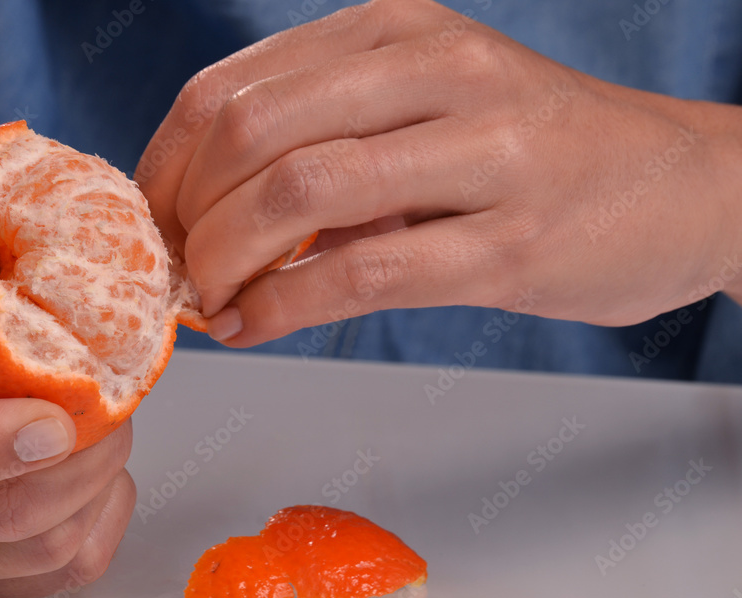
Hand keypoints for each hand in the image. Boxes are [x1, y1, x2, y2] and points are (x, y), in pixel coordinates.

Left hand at [137, 0, 741, 345]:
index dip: (166, 166)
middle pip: (249, 131)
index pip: (230, 89)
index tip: (154, 221)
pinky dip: (282, 307)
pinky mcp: (510, 243)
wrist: (684, 186)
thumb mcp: (423, 111)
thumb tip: (210, 216)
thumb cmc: (535, 153)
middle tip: (174, 268)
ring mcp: (482, 152)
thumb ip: (324, 144)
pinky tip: (252, 326)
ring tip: (209, 300)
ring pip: (299, 192)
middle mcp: (435, 71)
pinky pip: (361, 274)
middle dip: (186, 214)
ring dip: (225, 260)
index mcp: (395, 32)